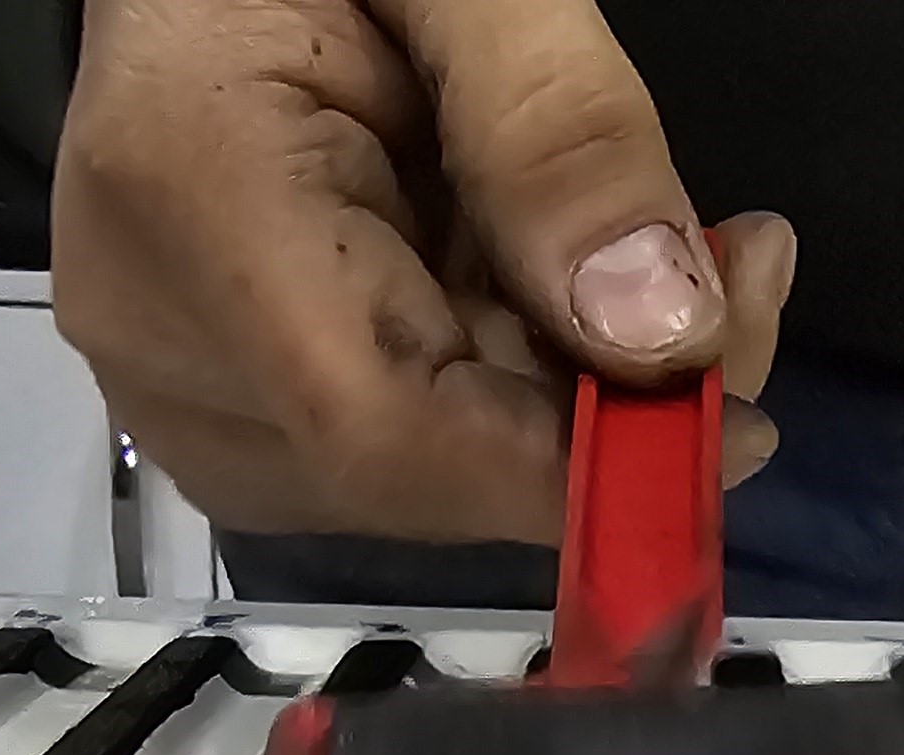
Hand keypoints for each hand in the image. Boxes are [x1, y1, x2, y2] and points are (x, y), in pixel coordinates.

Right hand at [54, 0, 795, 544]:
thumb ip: (554, 127)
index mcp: (188, 192)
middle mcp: (159, 333)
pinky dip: (525, 383)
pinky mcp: (226, 399)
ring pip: (429, 478)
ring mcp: (182, 380)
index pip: (380, 424)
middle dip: (609, 410)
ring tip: (690, 255)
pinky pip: (406, 444)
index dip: (571, 467)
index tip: (733, 423)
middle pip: (418, 472)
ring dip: (582, 397)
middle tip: (744, 271)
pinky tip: (587, 284)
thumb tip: (660, 335)